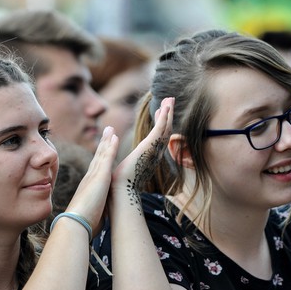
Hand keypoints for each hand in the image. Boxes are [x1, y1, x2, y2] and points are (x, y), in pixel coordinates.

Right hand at [63, 127, 119, 233]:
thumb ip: (94, 213)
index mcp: (87, 188)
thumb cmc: (81, 223)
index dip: (99, 159)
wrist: (75, 223)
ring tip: (110, 129)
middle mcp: (89, 179)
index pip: (94, 170)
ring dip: (106, 141)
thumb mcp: (90, 216)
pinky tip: (114, 137)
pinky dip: (110, 146)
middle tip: (106, 133)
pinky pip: (107, 158)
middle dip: (102, 145)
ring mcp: (94, 176)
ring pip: (102, 154)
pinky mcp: (101, 176)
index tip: (102, 151)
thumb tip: (97, 220)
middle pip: (97, 158)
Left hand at [111, 97, 173, 213]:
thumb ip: (129, 164)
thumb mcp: (126, 169)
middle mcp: (154, 154)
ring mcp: (153, 150)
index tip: (161, 112)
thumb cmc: (121, 185)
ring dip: (168, 113)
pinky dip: (163, 118)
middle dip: (168, 115)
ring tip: (170, 99)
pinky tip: (165, 108)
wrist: (120, 191)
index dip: (161, 124)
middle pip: (165, 131)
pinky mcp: (149, 147)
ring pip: (164, 128)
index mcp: (148, 157)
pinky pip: (159, 130)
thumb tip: (126, 165)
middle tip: (170, 101)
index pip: (157, 138)